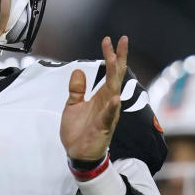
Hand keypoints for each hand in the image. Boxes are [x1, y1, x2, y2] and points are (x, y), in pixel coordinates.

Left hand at [60, 36, 128, 160]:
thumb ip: (77, 89)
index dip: (110, 55)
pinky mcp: (103, 127)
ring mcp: (107, 114)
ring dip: (115, 76)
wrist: (78, 154)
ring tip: (116, 59)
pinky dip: (112, 107)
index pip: (109, 72)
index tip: (108, 40)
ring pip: (114, 91)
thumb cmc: (78, 131)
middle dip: (119, 58)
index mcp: (101, 97)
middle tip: (122, 40)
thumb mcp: (73, 105)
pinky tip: (115, 97)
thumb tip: (79, 71)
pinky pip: (109, 116)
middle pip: (116, 76)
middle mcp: (108, 103)